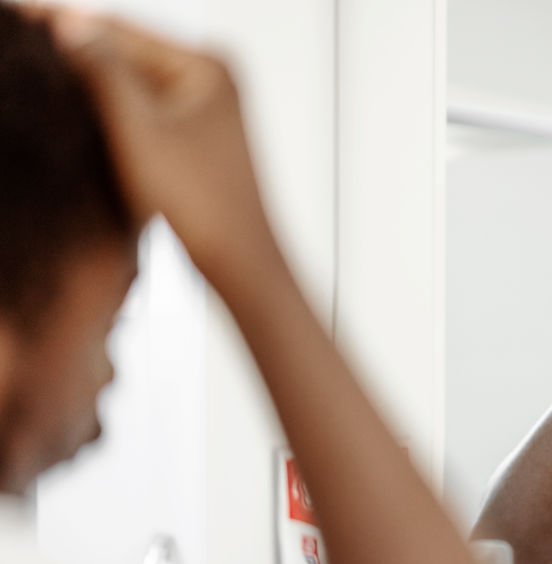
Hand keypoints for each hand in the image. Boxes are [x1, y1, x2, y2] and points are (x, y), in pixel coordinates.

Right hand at [36, 8, 270, 272]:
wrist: (238, 260)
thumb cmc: (197, 201)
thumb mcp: (139, 130)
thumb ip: (103, 72)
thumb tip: (69, 23)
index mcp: (207, 65)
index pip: (120, 29)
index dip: (63, 26)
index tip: (18, 20)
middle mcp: (214, 78)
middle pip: (126, 53)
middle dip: (77, 55)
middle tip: (23, 51)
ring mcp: (209, 107)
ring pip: (132, 84)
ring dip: (90, 84)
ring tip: (41, 84)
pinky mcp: (199, 136)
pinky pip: (144, 111)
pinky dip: (112, 112)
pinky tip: (78, 117)